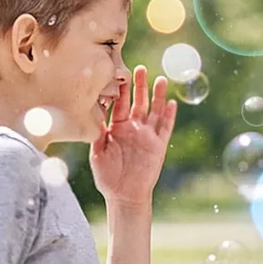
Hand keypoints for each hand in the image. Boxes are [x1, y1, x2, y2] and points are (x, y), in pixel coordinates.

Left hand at [90, 66, 176, 206]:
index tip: (120, 74)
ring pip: (154, 111)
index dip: (121, 90)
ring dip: (158, 96)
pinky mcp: (158, 145)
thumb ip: (97, 133)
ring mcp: (147, 136)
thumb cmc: (108, 175)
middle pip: (138, 102)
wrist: (123, 194)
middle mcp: (134, 128)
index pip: (120, 103)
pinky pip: (165, 128)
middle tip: (140, 69)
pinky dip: (169, 116)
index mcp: (117, 127)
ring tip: (161, 79)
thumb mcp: (97, 152)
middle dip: (140, 86)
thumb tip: (91, 114)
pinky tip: (171, 103)